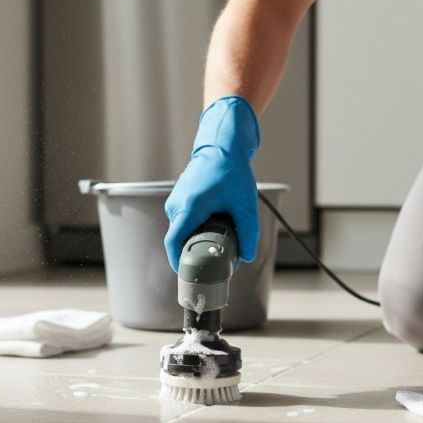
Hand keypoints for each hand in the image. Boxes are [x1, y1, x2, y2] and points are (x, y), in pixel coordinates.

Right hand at [164, 95, 260, 272]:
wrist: (221, 146)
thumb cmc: (231, 171)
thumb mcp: (245, 204)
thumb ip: (248, 233)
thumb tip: (246, 257)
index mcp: (189, 207)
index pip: (174, 242)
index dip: (178, 263)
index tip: (187, 276)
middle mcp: (176, 205)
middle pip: (180, 240)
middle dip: (196, 254)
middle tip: (216, 261)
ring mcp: (174, 203)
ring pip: (182, 232)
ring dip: (198, 240)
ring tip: (219, 239)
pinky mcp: (177, 201)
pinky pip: (183, 223)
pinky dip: (196, 230)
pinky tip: (214, 227)